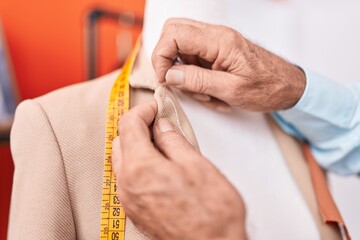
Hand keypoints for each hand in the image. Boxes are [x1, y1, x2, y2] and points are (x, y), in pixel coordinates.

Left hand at [112, 101, 246, 239]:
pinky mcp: (136, 211)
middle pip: (120, 142)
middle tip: (159, 123)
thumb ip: (173, 140)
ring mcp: (129, 201)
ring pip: (121, 161)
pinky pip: (127, 180)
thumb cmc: (211, 212)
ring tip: (161, 143)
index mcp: (140, 168)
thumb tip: (162, 126)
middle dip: (136, 127)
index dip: (143, 110)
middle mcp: (127, 185)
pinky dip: (137, 165)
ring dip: (136, 146)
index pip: (129, 125)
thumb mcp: (196, 164)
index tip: (156, 108)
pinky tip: (158, 165)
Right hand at [152, 18, 305, 111]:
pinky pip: (193, 57)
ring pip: (181, 45)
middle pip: (173, 31)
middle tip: (176, 82)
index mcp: (220, 41)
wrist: (288, 86)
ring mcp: (216, 42)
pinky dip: (193, 75)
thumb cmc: (267, 88)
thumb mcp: (231, 90)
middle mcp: (216, 35)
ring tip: (202, 93)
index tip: (165, 78)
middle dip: (167, 59)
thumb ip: (199, 81)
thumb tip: (170, 75)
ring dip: (183, 71)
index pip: (174, 34)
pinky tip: (209, 91)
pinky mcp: (217, 51)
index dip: (161, 56)